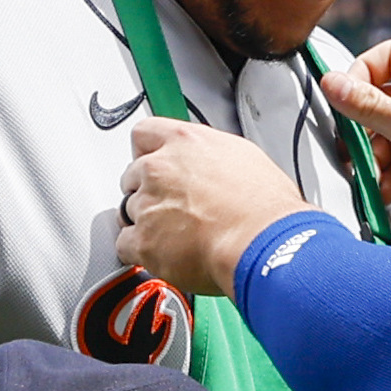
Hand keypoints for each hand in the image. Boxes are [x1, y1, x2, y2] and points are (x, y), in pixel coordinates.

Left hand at [115, 118, 312, 299]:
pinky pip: (125, 245)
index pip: (144, 134)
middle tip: (173, 207)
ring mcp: (147, 205)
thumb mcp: (245, 160)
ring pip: (128, 211)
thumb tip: (211, 166)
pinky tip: (163, 256)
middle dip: (148, 191)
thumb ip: (212, 158)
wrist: (261, 244)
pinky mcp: (143, 241)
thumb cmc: (265, 209)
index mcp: (184, 141)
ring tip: (175, 236)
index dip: (148, 152)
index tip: (154, 163)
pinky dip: (140, 252)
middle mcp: (159, 169)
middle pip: (132, 175)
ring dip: (145, 223)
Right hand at [324, 41, 390, 242]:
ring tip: (379, 175)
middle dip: (366, 130)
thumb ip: (367, 106)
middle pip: (381, 101)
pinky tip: (390, 190)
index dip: (360, 76)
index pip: (385, 57)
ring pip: (388, 136)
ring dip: (377, 158)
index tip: (345, 102)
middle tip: (358, 150)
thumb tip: (331, 81)